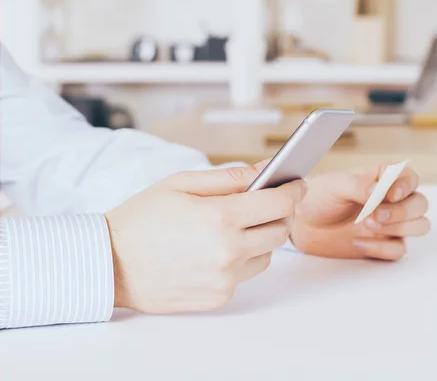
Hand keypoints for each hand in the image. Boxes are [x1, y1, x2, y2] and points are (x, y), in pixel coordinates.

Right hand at [105, 164, 305, 313]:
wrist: (110, 264)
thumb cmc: (142, 219)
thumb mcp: (182, 183)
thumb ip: (230, 176)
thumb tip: (268, 169)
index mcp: (221, 217)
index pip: (281, 202)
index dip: (294, 189)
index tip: (296, 182)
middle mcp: (229, 251)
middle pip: (282, 229)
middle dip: (278, 212)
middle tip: (263, 202)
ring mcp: (226, 278)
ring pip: (268, 253)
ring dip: (260, 237)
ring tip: (232, 227)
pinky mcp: (219, 297)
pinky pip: (247, 273)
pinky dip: (242, 259)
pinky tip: (216, 250)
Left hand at [290, 163, 428, 260]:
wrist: (303, 223)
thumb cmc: (319, 196)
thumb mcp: (335, 186)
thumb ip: (359, 187)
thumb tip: (378, 193)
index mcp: (383, 178)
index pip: (409, 177)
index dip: (406, 186)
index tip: (390, 195)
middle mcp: (392, 200)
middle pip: (420, 204)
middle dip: (402, 211)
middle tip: (374, 216)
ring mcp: (391, 223)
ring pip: (419, 226)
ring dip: (400, 227)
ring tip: (368, 225)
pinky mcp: (383, 244)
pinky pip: (399, 249)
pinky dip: (381, 248)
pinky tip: (358, 242)